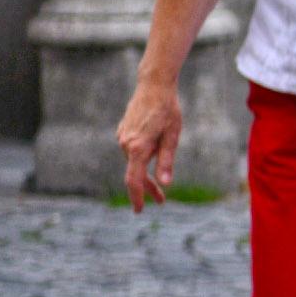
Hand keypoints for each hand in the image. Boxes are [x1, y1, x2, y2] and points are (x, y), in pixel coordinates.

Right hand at [115, 79, 182, 211]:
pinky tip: (153, 152)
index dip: (138, 197)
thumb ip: (167, 160)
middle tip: (161, 201)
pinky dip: (141, 158)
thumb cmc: (168, 110)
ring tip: (161, 181)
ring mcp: (122, 137)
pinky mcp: (123, 132)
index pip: (135, 180)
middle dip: (148, 188)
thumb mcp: (173, 136)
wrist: (153, 86)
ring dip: (146, 172)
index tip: (139, 210)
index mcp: (137, 148)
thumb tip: (165, 183)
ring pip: (134, 162)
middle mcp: (125, 144)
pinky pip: (132, 151)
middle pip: (135, 173)